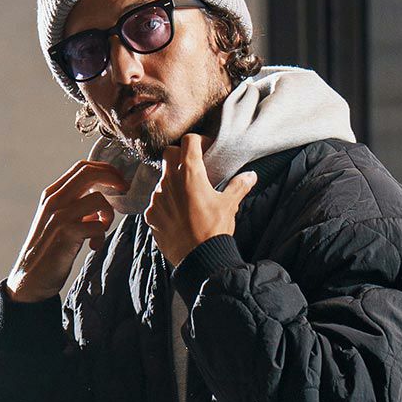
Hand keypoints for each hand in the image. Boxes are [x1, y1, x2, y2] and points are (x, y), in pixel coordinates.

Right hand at [5, 159, 128, 302]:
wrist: (32, 277)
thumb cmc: (51, 249)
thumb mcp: (61, 220)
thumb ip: (78, 206)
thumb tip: (102, 197)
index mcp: (52, 193)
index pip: (82, 167)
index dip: (105, 169)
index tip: (119, 181)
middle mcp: (54, 200)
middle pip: (89, 173)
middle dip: (113, 179)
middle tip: (124, 191)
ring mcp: (59, 215)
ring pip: (98, 199)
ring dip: (108, 215)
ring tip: (101, 231)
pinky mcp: (66, 233)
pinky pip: (98, 225)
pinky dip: (101, 236)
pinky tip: (93, 246)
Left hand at [143, 132, 257, 271]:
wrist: (199, 260)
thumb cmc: (214, 230)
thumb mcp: (229, 205)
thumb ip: (238, 186)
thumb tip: (251, 176)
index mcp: (189, 173)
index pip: (189, 141)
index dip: (198, 141)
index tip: (205, 150)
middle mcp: (169, 181)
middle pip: (169, 154)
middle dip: (180, 156)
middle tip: (192, 169)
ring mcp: (157, 198)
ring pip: (162, 180)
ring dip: (172, 183)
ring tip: (186, 197)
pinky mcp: (151, 215)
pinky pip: (156, 202)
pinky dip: (165, 204)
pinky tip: (177, 215)